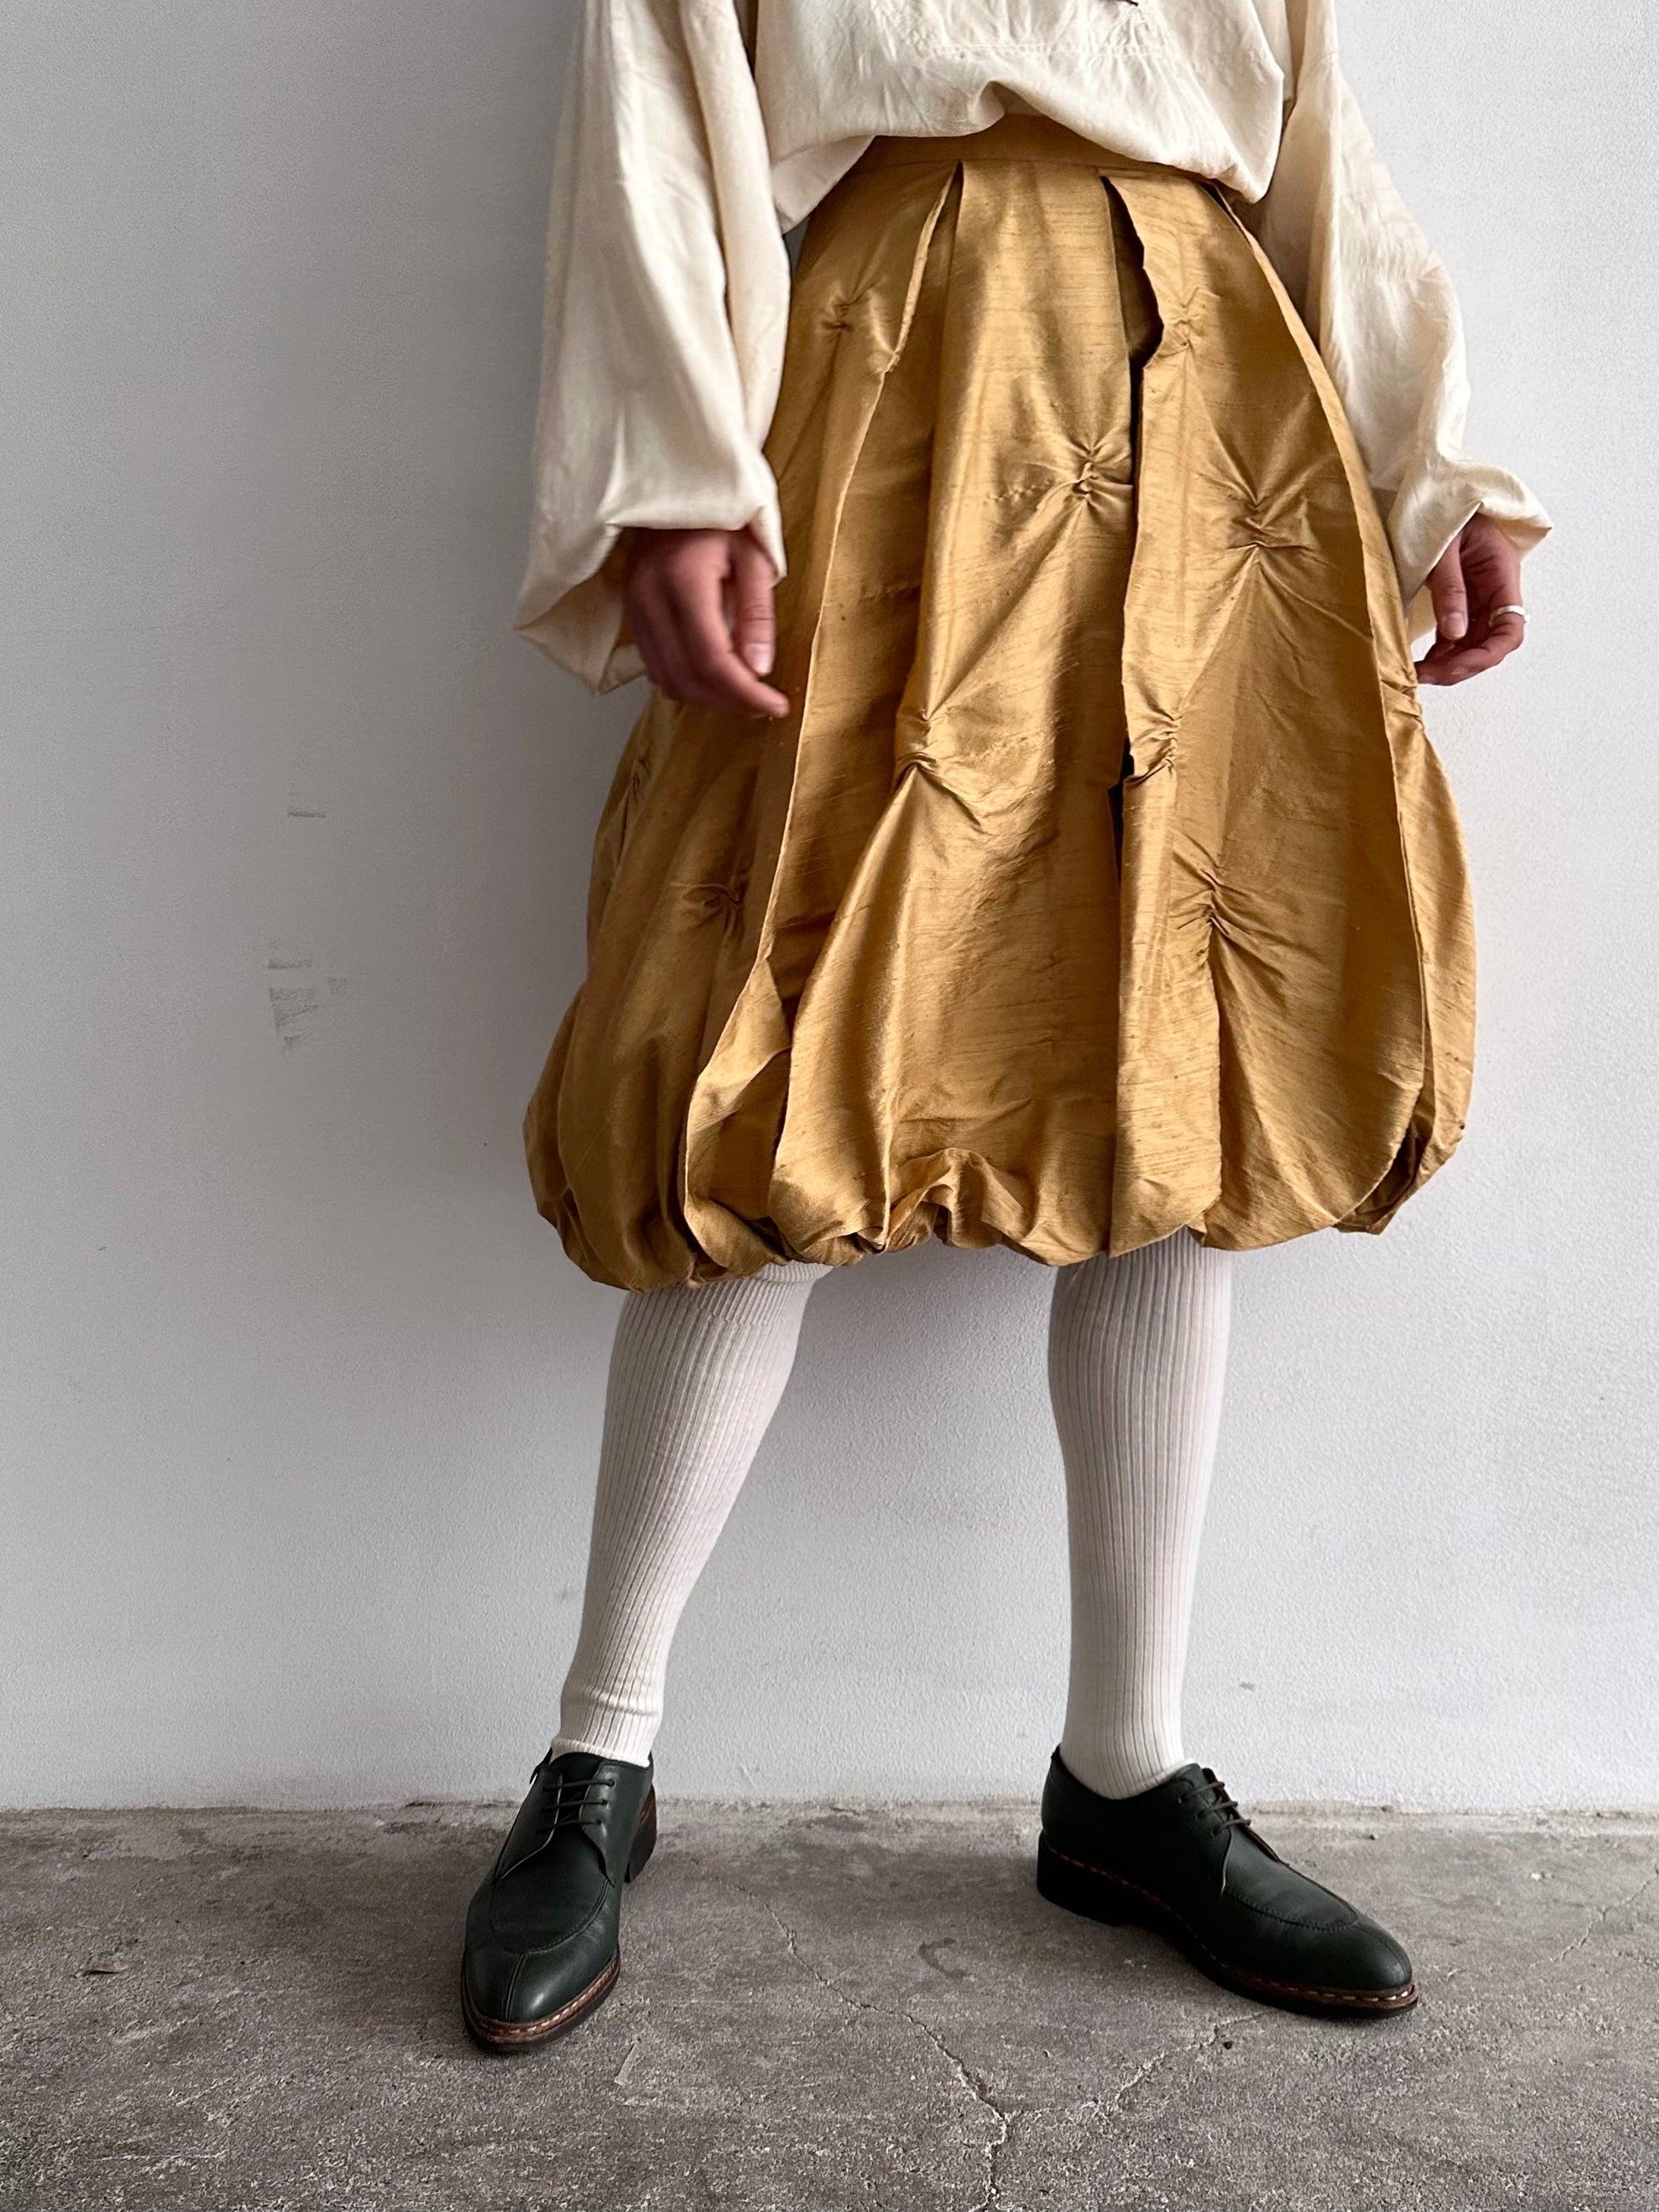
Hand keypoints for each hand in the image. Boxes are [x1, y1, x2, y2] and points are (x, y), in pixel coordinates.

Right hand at [624, 527, 789, 716]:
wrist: (677, 489)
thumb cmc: (719, 516)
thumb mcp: (755, 556)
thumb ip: (757, 614)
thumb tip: (760, 668)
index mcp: (683, 579)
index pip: (712, 659)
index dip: (745, 694)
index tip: (776, 705)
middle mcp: (650, 597)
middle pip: (688, 678)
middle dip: (730, 702)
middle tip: (764, 705)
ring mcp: (635, 608)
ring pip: (668, 681)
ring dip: (708, 698)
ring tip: (743, 695)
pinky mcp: (632, 614)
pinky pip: (655, 668)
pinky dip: (686, 684)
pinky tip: (714, 679)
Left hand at [1414, 512, 1527, 685]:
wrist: (1435, 492)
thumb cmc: (1444, 510)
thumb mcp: (1445, 546)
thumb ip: (1450, 588)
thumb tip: (1454, 634)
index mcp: (1501, 575)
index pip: (1510, 629)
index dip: (1487, 655)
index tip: (1453, 667)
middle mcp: (1495, 592)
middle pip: (1489, 644)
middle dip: (1460, 665)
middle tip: (1423, 675)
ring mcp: (1478, 598)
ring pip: (1471, 644)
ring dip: (1448, 663)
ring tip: (1415, 672)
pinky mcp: (1460, 601)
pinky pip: (1455, 636)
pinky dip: (1440, 652)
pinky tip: (1420, 661)